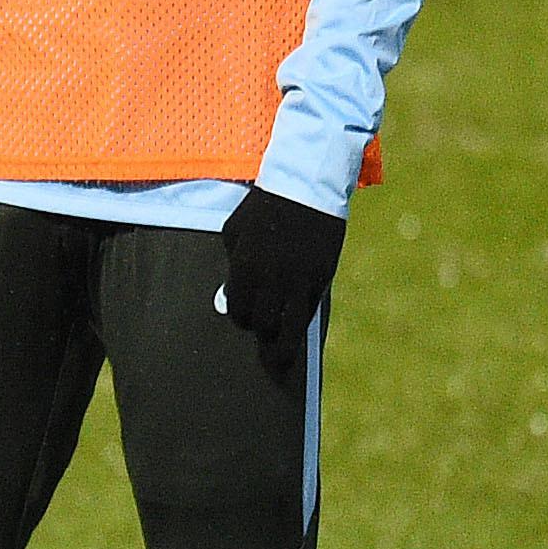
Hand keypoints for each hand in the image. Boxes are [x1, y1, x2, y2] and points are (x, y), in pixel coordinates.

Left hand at [220, 186, 345, 377]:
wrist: (306, 186)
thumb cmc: (264, 207)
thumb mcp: (235, 230)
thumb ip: (231, 265)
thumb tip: (227, 299)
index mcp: (245, 265)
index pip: (238, 308)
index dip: (240, 316)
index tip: (243, 317)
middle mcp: (271, 278)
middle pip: (261, 322)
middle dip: (259, 331)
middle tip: (260, 332)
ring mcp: (298, 280)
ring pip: (288, 326)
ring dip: (281, 347)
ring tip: (278, 362)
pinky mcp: (320, 277)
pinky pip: (309, 310)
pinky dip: (300, 325)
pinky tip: (297, 334)